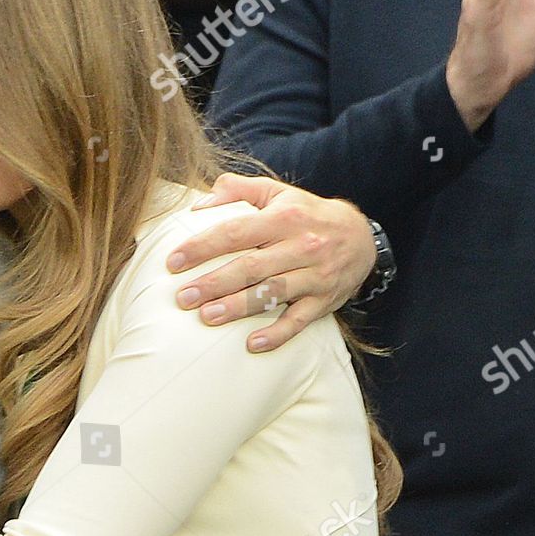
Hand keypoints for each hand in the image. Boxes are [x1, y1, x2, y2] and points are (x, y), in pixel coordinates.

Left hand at [165, 174, 375, 352]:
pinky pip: (300, 321)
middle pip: (251, 266)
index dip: (203, 246)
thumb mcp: (276, 192)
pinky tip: (253, 344)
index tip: (174, 262)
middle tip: (182, 297)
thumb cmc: (305, 214)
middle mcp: (301, 245)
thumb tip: (197, 204)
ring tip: (207, 318)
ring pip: (272, 294)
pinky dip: (278, 334)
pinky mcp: (325, 300)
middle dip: (214, 283)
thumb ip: (236, 190)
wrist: (360, 236)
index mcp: (284, 217)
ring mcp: (315, 275)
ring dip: (239, 307)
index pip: (236, 231)